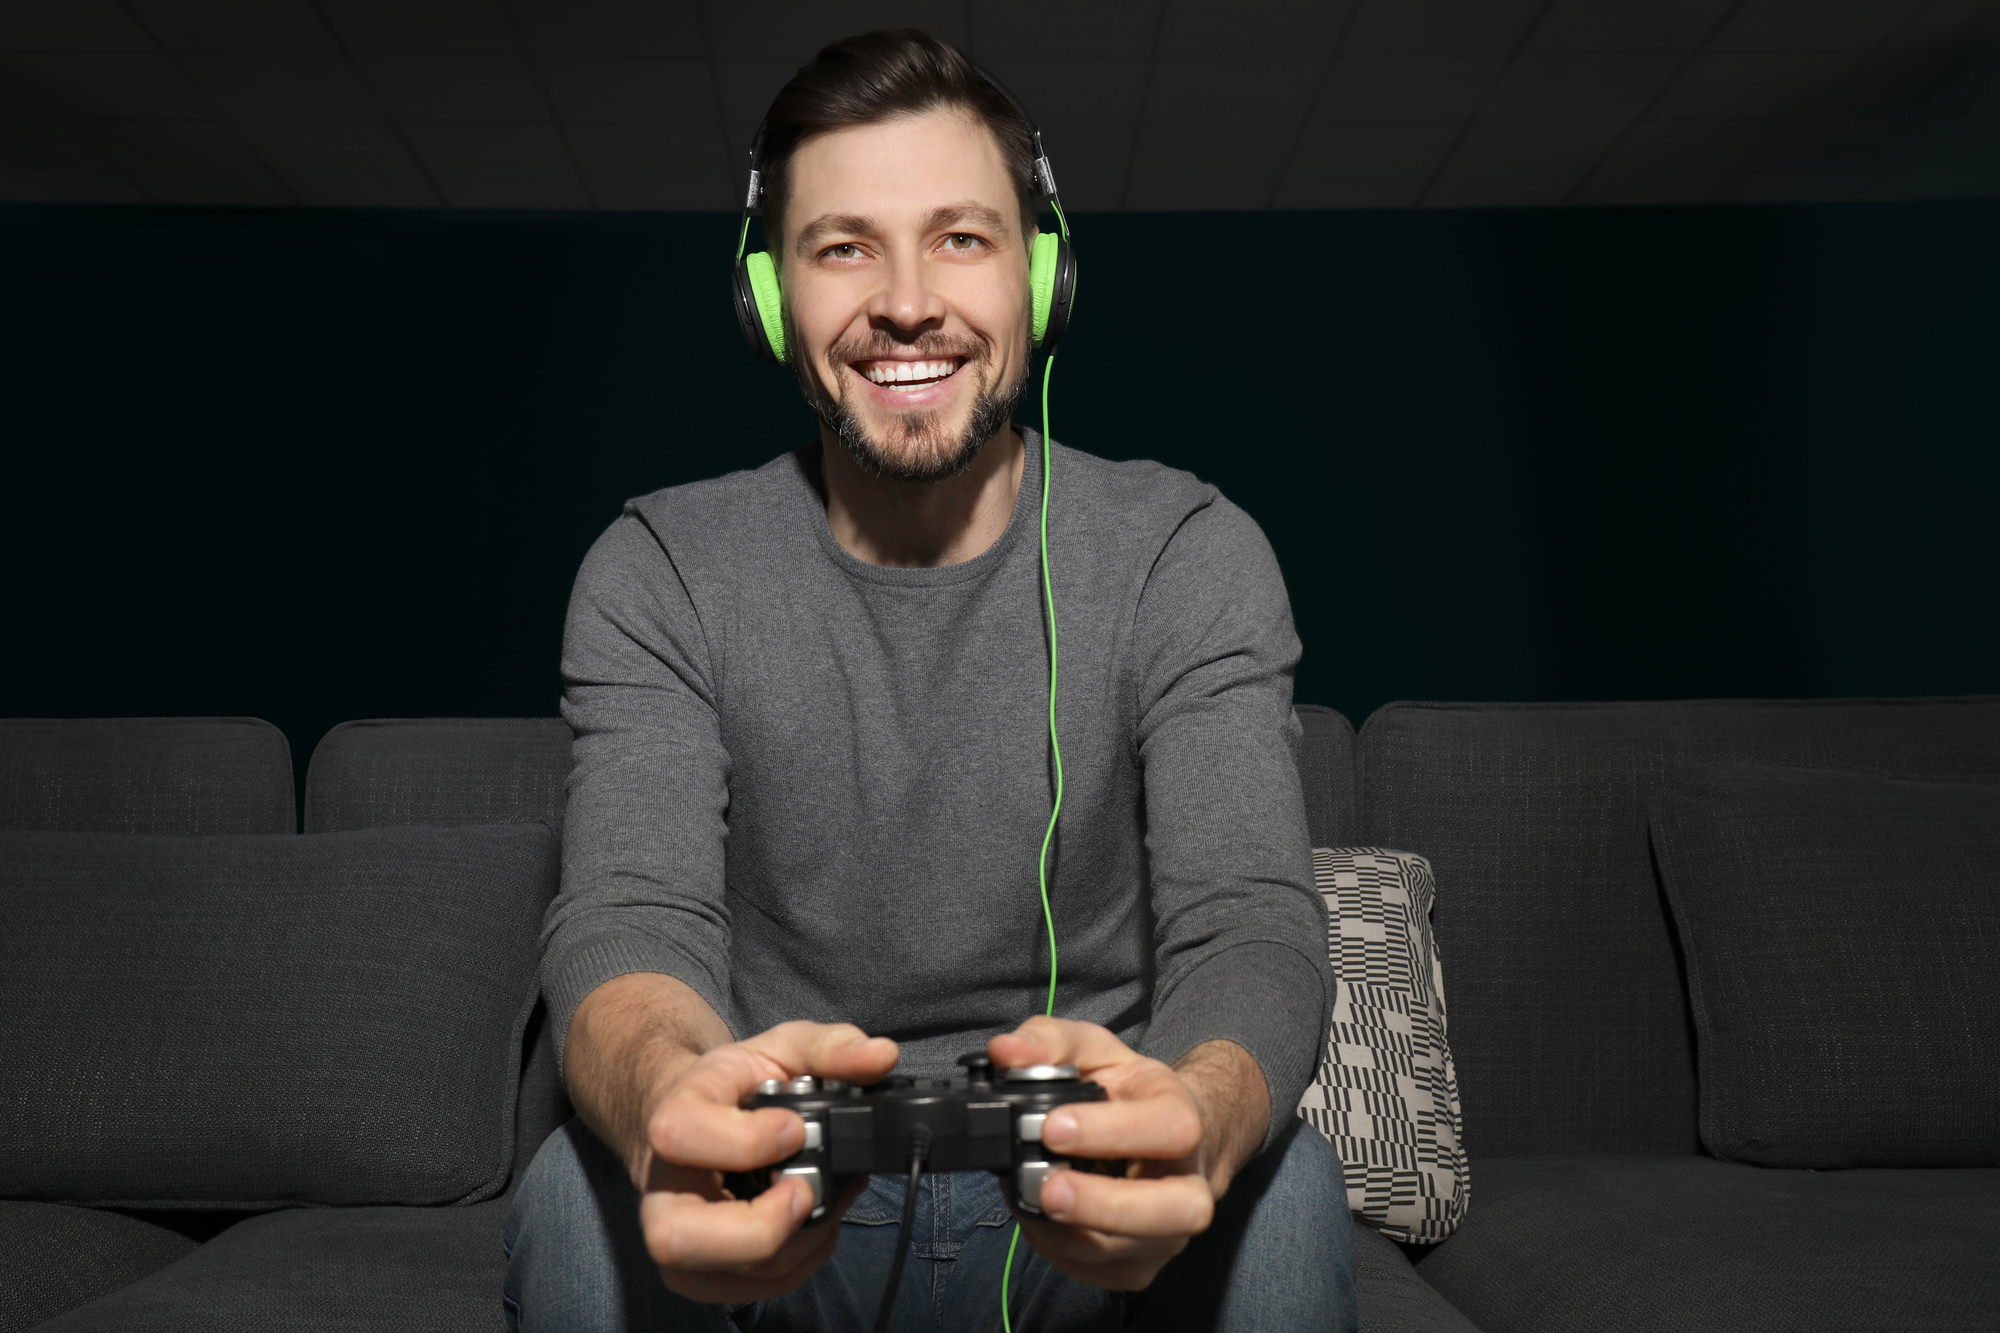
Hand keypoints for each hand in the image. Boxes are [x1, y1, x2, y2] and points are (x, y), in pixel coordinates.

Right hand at [635, 1021, 898, 1304]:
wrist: (693, 1118)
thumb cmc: (735, 1086)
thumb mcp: (782, 1049)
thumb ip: (832, 1048)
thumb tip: (881, 1057)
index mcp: (673, 1117)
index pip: (682, 1135)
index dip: (747, 1141)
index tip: (795, 1129)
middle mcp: (661, 1187)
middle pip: (676, 1238)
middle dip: (760, 1228)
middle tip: (804, 1193)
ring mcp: (675, 1237)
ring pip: (725, 1275)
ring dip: (797, 1244)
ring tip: (824, 1199)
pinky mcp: (698, 1273)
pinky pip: (752, 1290)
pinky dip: (799, 1261)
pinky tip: (814, 1221)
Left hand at [987, 1018, 1267, 1291]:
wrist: (1163, 1139)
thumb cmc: (1129, 1094)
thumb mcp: (1095, 1051)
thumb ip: (1050, 1043)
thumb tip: (1005, 1051)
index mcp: (1183, 1120)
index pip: (1167, 1130)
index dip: (1110, 1131)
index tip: (1052, 1127)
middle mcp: (1189, 1184)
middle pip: (1172, 1212)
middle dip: (1103, 1205)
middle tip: (1048, 1189)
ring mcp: (1168, 1234)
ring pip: (1126, 1252)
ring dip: (1066, 1231)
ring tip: (1026, 1198)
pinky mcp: (1138, 1266)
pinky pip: (1097, 1271)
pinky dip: (1057, 1249)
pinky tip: (1037, 1218)